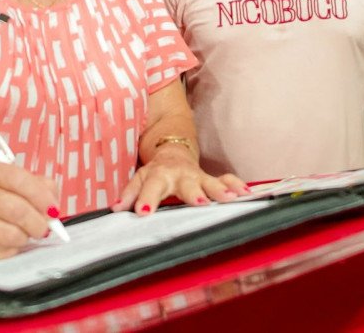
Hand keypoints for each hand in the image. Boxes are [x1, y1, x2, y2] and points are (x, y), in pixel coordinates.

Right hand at [0, 156, 58, 263]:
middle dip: (38, 222)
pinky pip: (0, 252)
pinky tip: (6, 242)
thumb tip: (53, 201)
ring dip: (25, 237)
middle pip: (16, 210)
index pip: (18, 179)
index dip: (41, 196)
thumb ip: (33, 184)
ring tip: (24, 233)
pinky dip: (11, 249)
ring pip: (11, 234)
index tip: (53, 208)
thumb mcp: (3, 181)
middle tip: (44, 227)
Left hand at [110, 144, 246, 214]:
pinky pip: (227, 180)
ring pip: (210, 182)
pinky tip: (247, 194)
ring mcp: (198, 176)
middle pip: (186, 185)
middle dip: (194, 194)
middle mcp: (181, 175)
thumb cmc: (156, 172)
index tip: (143, 212)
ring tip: (230, 199)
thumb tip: (116, 208)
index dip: (147, 199)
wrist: (174, 151)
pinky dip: (236, 185)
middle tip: (200, 203)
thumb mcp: (140, 178)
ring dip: (220, 190)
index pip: (151, 187)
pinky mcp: (212, 178)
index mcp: (159, 175)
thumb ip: (130, 193)